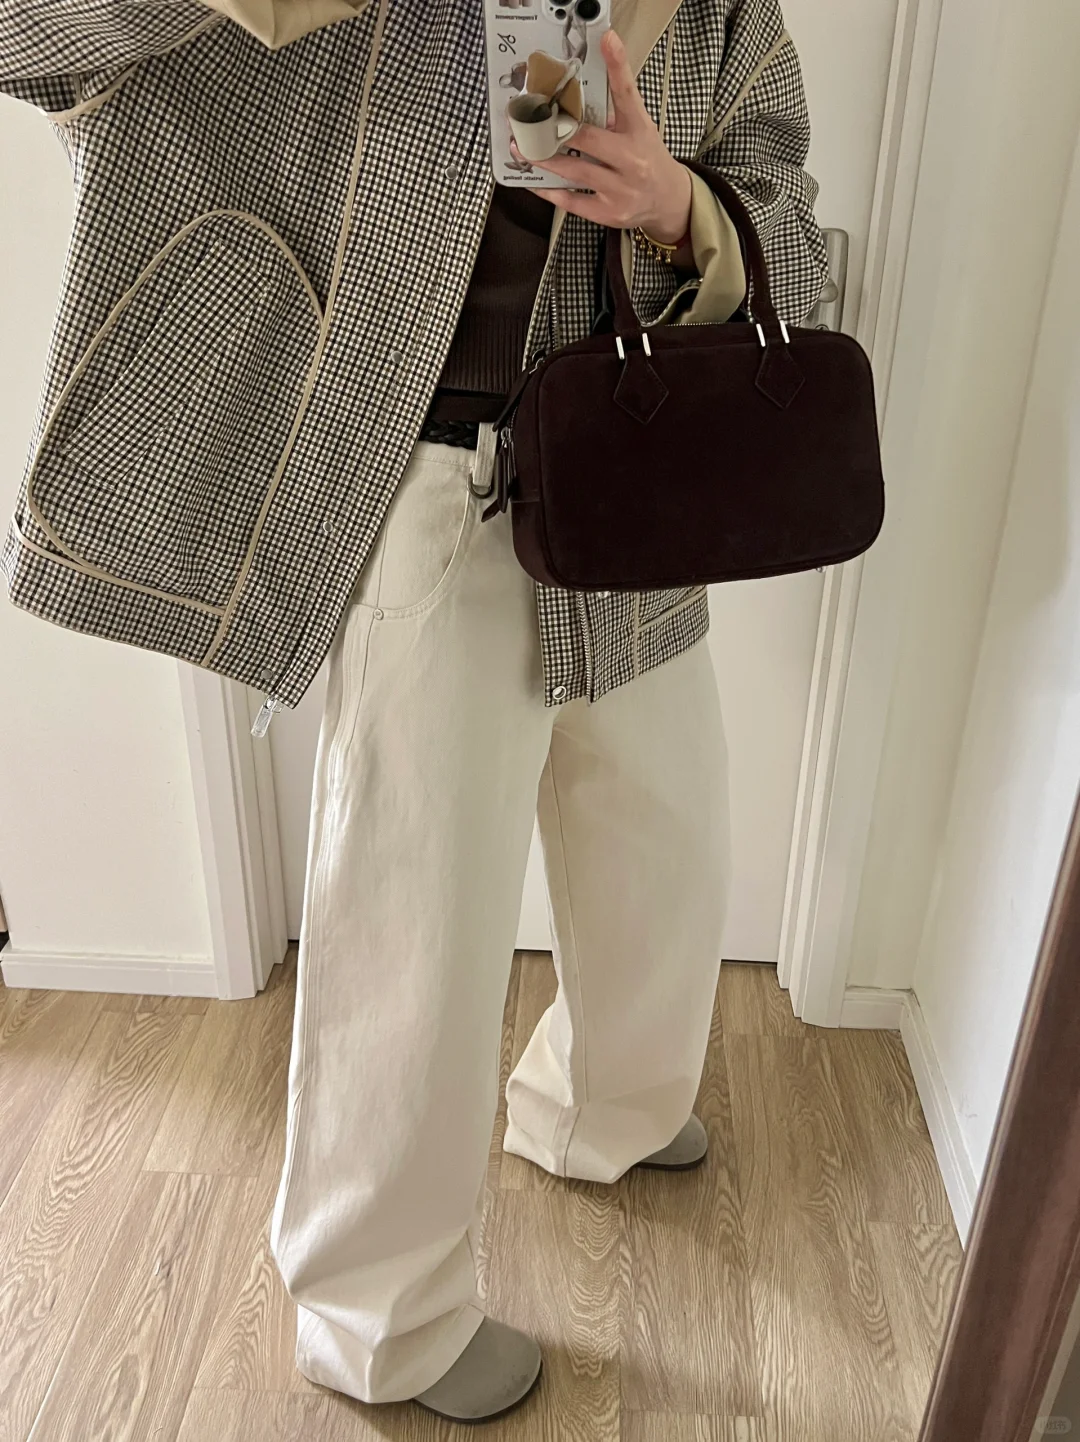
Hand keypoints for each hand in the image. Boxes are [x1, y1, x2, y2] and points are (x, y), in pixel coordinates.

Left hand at [513, 28, 691, 243]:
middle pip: (588, 139)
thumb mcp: (639, 130)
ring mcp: (620, 189)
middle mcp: (632, 160)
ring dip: (544, 159)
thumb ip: (615, 113)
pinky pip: (571, 202)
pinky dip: (549, 191)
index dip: (618, 66)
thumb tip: (577, 97)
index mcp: (640, 131)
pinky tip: (533, 180)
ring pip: (574, 171)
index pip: (628, 94)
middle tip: (530, 119)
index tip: (607, 40)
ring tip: (521, 148)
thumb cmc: (647, 160)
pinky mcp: (608, 213)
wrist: (669, 201)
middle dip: (556, 130)